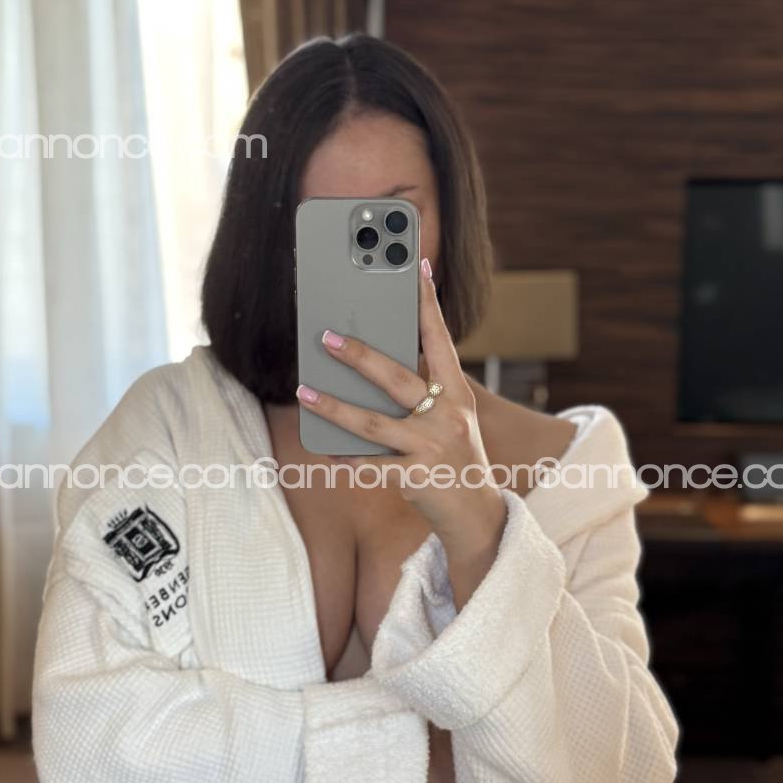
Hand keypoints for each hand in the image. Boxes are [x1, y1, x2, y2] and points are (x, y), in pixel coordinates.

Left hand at [295, 258, 505, 601]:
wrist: (478, 516)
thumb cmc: (455, 459)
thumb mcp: (450, 420)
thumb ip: (421, 393)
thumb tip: (371, 363)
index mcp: (457, 395)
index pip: (442, 340)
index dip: (428, 303)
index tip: (417, 265)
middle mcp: (448, 416)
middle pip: (397, 378)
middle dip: (359, 355)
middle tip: (326, 336)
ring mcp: (432, 448)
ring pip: (373, 423)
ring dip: (334, 406)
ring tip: (305, 391)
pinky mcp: (416, 478)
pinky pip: (370, 465)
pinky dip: (344, 457)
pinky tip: (324, 449)